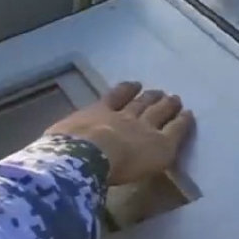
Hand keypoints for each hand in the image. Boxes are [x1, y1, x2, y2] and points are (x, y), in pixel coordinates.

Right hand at [42, 81, 195, 186]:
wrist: (86, 153)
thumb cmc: (64, 150)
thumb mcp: (57, 140)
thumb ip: (61, 141)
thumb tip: (50, 149)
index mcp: (95, 114)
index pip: (113, 99)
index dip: (125, 91)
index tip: (133, 85)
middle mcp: (121, 116)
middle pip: (139, 103)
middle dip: (148, 97)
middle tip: (157, 92)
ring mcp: (142, 127)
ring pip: (158, 112)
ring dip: (166, 104)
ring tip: (174, 99)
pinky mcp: (161, 143)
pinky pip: (176, 128)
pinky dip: (182, 121)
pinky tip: (188, 115)